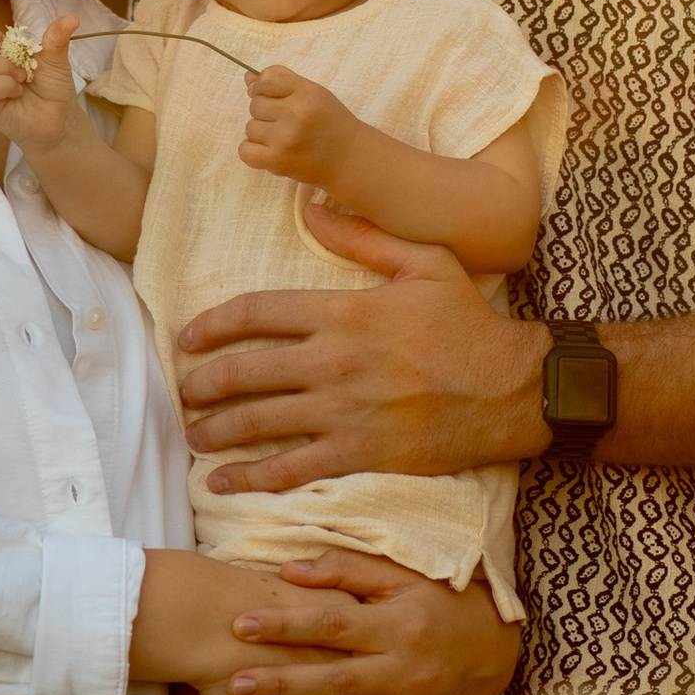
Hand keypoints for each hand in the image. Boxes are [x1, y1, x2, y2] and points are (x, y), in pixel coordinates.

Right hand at [0, 13, 85, 160]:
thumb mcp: (56, 60)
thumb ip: (56, 39)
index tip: (1, 37)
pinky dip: (4, 84)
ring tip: (21, 77)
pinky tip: (18, 91)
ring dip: (1, 67)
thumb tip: (72, 17)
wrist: (61, 120)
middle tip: (4, 52)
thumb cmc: (53, 90)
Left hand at [178, 215, 549, 488]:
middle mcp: (333, 361)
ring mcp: (343, 411)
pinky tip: (221, 482)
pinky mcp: (358, 453)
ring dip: (214, 429)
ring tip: (192, 434)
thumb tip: (312, 211)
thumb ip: (364, 236)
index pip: (256, 313)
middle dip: (202, 382)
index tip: (188, 337)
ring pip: (257, 421)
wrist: (512, 389)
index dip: (212, 325)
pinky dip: (250, 477)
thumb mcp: (425, 262)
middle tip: (181, 390)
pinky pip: (290, 469)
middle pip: (244, 370)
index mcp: (343, 311)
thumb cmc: (469, 324)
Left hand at [226, 552, 518, 694]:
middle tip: (235, 682)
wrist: (498, 647)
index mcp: (402, 625)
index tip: (240, 625)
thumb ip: (346, 570)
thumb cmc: (443, 600)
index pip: (333, 626)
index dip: (285, 626)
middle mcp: (408, 673)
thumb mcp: (403, 575)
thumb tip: (288, 570)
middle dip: (282, 684)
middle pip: (335, 682)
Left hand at [239, 66, 361, 197]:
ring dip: (263, 133)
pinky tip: (270, 150)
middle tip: (288, 121)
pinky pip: (245, 151)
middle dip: (267, 112)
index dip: (264, 87)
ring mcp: (284, 139)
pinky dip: (253, 151)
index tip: (273, 96)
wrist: (348, 158)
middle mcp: (295, 115)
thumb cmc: (330, 122)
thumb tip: (248, 79)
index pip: (267, 79)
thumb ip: (282, 81)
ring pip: (250, 127)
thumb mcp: (313, 93)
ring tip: (284, 137)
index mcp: (306, 93)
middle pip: (255, 104)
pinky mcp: (277, 161)